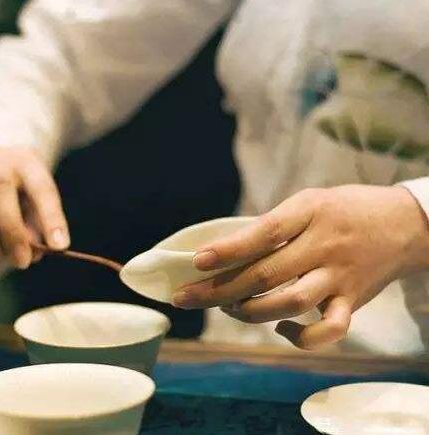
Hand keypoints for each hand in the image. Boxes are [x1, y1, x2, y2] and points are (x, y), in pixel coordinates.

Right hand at [0, 144, 68, 268]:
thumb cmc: (20, 197)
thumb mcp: (35, 209)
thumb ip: (37, 228)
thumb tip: (35, 252)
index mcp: (28, 162)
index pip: (42, 189)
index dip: (51, 218)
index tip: (58, 246)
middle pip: (1, 189)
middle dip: (12, 231)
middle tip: (21, 261)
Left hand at [173, 185, 428, 348]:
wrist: (407, 224)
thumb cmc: (345, 210)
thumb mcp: (309, 201)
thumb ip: (274, 225)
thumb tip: (225, 252)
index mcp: (310, 212)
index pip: (265, 232)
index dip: (229, 249)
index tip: (197, 261)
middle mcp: (325, 245)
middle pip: (267, 274)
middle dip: (219, 290)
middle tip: (186, 298)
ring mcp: (340, 276)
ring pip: (291, 303)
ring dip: (251, 312)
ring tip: (229, 308)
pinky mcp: (354, 301)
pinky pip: (329, 329)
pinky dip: (300, 336)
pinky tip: (279, 328)